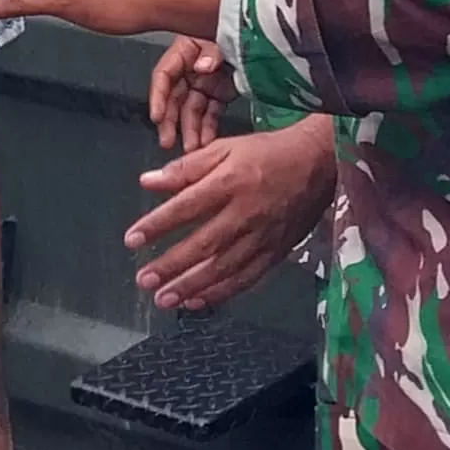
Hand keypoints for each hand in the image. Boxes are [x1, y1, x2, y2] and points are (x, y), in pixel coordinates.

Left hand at [125, 125, 332, 312]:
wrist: (318, 164)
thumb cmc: (266, 153)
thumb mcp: (224, 147)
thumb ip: (185, 168)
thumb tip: (147, 181)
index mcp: (231, 182)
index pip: (186, 207)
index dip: (157, 225)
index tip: (131, 239)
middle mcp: (246, 214)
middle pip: (204, 245)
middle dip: (171, 266)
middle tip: (144, 280)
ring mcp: (263, 237)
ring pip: (224, 268)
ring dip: (191, 286)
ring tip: (164, 299)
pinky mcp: (276, 253)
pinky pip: (246, 279)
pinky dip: (221, 293)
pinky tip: (197, 302)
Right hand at [147, 36, 231, 152]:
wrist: (265, 37)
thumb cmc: (239, 28)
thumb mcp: (222, 36)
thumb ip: (212, 51)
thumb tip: (202, 66)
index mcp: (185, 51)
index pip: (163, 75)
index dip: (157, 97)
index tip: (157, 116)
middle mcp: (191, 69)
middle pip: (174, 98)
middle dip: (171, 122)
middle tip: (168, 141)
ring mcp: (205, 83)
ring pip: (191, 111)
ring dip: (190, 130)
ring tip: (192, 148)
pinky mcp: (219, 93)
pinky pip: (210, 114)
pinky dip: (208, 128)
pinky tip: (207, 142)